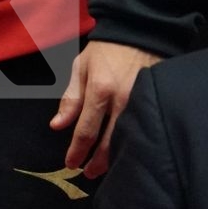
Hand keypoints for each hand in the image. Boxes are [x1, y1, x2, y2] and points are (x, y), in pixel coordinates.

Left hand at [50, 39, 160, 176]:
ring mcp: (140, 105)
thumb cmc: (104, 52)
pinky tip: (121, 153)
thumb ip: (70, 99)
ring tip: (101, 169)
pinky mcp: (152, 105)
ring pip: (126, 141)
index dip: (77, 151)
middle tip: (86, 173)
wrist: (137, 36)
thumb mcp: (79, 69)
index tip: (70, 163)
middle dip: (96, 162)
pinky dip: (129, 145)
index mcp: (99, 91)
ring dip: (113, 159)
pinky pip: (139, 131)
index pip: (86, 130)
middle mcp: (122, 101)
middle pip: (109, 142)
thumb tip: (57, 126)